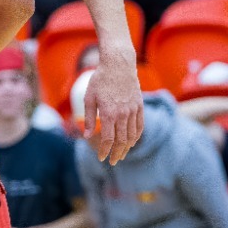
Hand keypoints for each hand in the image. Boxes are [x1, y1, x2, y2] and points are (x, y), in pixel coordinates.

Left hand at [81, 49, 142, 163]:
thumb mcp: (89, 98)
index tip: (101, 158)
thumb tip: (87, 136)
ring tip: (121, 155)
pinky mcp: (139, 106)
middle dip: (117, 154)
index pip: (108, 139)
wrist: (119, 65)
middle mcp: (123, 114)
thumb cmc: (100, 80)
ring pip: (132, 135)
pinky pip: (140, 126)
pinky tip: (132, 142)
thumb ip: (89, 118)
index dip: (105, 151)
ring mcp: (133, 110)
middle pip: (121, 141)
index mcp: (109, 113)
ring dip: (127, 148)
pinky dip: (136, 136)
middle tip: (113, 162)